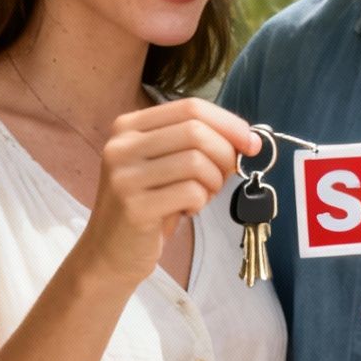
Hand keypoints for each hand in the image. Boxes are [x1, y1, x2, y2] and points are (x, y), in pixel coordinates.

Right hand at [83, 98, 259, 286]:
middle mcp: (122, 146)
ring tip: (201, 196)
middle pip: (196, 131)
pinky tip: (186, 210)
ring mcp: (125, 176)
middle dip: (226, 154)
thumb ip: (201, 145)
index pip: (191, 107)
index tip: (251, 142)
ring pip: (197, 162)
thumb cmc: (148, 205)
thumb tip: (249, 139)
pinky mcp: (134, 206)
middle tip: (224, 177)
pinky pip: (191, 192)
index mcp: (129, 126)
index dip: (228, 123)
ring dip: (213, 182)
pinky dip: (200, 202)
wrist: (109, 252)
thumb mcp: (168, 165)